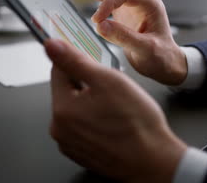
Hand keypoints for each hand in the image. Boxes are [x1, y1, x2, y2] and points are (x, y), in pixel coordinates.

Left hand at [45, 39, 186, 182]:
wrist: (154, 162)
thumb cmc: (137, 125)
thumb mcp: (108, 80)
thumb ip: (75, 60)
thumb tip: (52, 46)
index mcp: (62, 109)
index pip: (59, 70)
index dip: (79, 61)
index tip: (93, 60)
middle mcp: (60, 129)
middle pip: (68, 90)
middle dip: (87, 83)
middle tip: (112, 88)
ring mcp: (70, 143)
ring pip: (77, 108)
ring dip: (92, 102)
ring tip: (116, 108)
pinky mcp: (81, 152)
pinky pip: (83, 126)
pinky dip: (95, 120)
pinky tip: (113, 122)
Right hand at [75, 0, 186, 84]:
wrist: (166, 65)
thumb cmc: (161, 57)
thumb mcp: (146, 50)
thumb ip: (124, 37)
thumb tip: (100, 26)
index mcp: (150, 5)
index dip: (107, 4)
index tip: (96, 21)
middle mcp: (141, 0)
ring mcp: (132, 5)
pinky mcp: (124, 12)